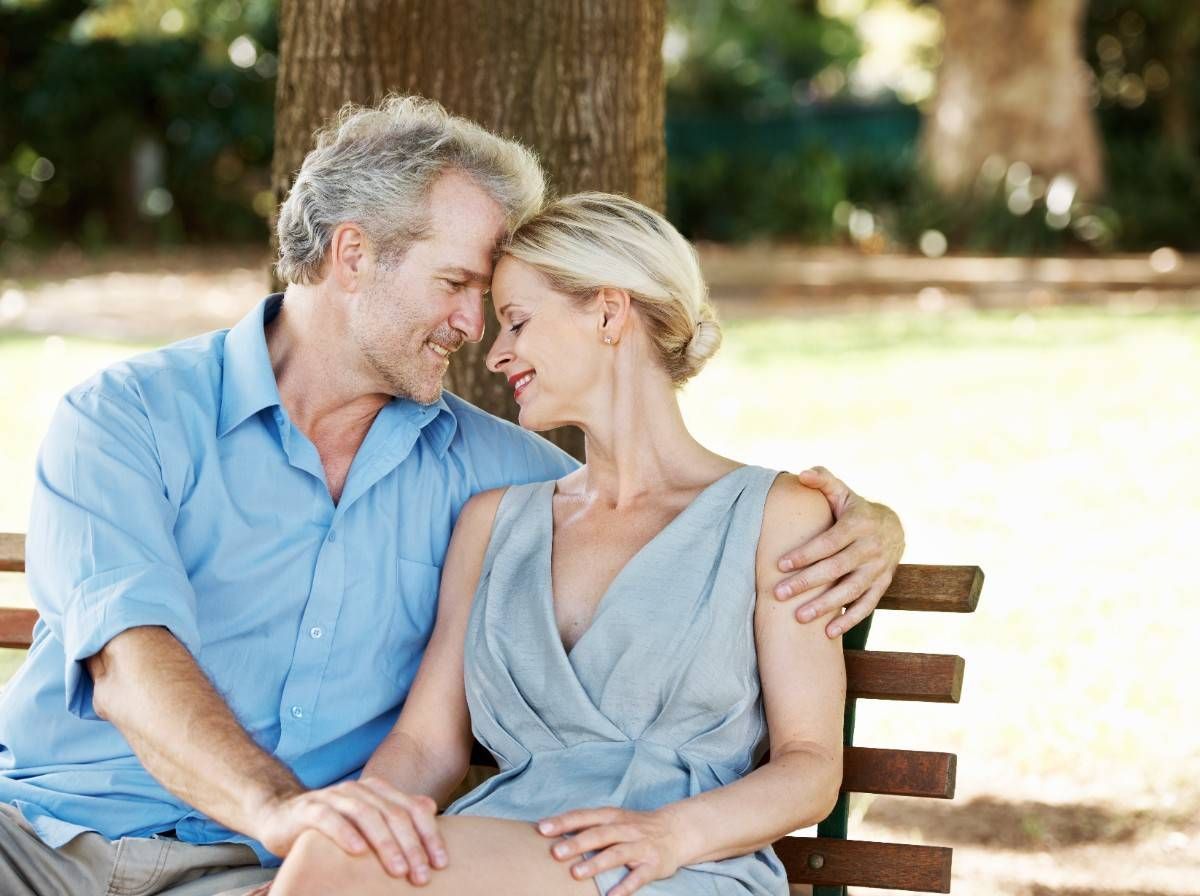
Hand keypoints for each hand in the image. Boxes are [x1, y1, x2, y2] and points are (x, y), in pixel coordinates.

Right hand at [253, 778, 446, 884]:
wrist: (283, 815)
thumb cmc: (332, 823)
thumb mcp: (367, 819)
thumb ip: (396, 812)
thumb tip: (430, 807)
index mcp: (377, 791)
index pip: (412, 809)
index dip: (429, 835)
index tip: (441, 863)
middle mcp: (359, 790)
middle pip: (393, 814)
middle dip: (411, 846)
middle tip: (421, 874)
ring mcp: (333, 797)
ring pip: (366, 815)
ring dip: (385, 843)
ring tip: (398, 869)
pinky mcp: (309, 809)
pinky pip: (329, 818)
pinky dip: (345, 833)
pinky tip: (358, 851)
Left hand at [537, 807, 687, 895]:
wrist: (676, 831)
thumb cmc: (634, 827)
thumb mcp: (613, 819)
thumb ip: (587, 825)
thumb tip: (550, 831)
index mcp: (612, 816)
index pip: (584, 816)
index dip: (564, 822)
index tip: (542, 829)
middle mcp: (625, 829)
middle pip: (598, 834)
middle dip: (577, 843)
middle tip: (555, 853)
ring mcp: (640, 846)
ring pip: (616, 854)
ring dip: (596, 863)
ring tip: (576, 873)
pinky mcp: (653, 865)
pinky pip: (638, 877)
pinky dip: (625, 887)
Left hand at [775, 466, 904, 637]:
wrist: (894, 526)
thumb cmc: (855, 508)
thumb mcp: (841, 492)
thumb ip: (822, 481)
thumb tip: (802, 474)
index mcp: (858, 524)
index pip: (828, 542)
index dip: (805, 554)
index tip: (779, 564)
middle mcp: (870, 548)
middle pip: (836, 569)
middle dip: (806, 583)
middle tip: (779, 594)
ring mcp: (878, 568)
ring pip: (851, 590)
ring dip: (825, 606)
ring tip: (799, 617)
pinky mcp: (882, 584)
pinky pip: (867, 605)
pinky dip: (849, 619)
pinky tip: (828, 632)